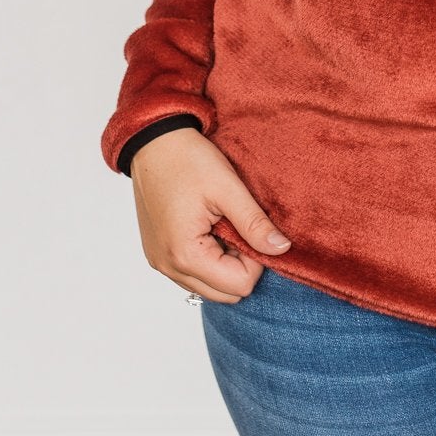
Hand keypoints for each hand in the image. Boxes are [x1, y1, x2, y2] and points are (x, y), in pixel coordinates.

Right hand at [129, 126, 292, 302]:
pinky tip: (209, 228)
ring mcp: (160, 262)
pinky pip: (192, 273)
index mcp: (184, 255)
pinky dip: (208, 259)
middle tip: (239, 227)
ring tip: (223, 225)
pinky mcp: (159, 253)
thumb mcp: (227, 188)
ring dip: (224, 264)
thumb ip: (255, 223)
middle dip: (241, 266)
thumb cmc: (187, 159)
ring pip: (208, 287)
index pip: (239, 285)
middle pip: (224, 294)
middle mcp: (168, 267)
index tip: (251, 228)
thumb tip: (282, 249)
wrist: (153, 141)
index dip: (256, 260)